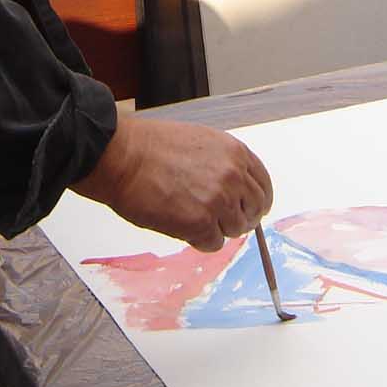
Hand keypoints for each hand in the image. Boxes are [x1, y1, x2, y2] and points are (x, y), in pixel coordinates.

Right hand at [73, 115, 272, 251]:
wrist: (123, 156)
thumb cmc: (151, 147)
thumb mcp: (200, 142)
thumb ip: (223, 164)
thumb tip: (235, 189)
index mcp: (235, 152)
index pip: (263, 185)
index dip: (255, 201)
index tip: (248, 210)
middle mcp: (233, 175)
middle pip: (254, 211)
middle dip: (239, 218)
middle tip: (218, 220)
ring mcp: (219, 200)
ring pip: (235, 230)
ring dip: (216, 228)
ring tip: (190, 215)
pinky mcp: (201, 223)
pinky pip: (213, 244)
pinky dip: (199, 240)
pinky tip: (180, 224)